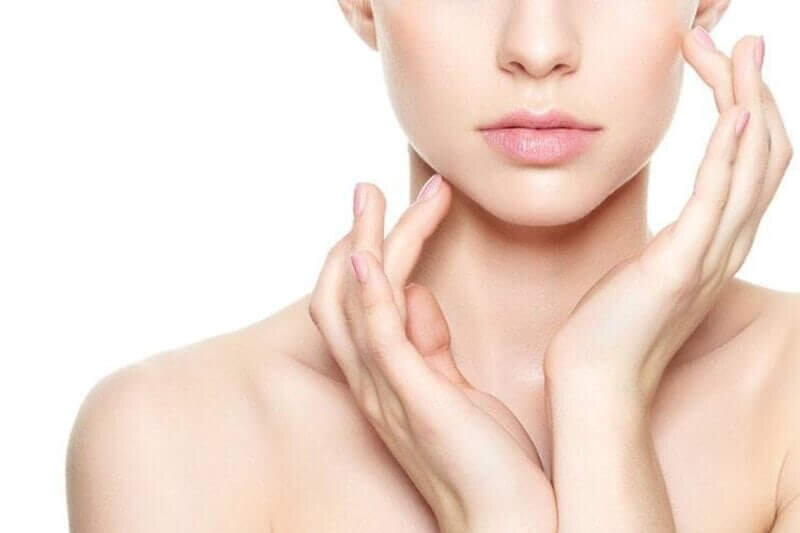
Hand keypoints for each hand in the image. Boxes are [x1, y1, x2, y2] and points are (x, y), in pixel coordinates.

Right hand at [308, 176, 555, 532]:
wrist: (511, 520)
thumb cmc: (489, 460)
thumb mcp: (456, 388)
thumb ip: (431, 344)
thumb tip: (420, 295)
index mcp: (385, 377)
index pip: (357, 303)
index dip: (366, 253)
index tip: (392, 210)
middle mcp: (373, 382)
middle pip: (342, 296)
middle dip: (354, 238)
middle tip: (370, 189)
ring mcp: (388, 392)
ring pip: (354, 306)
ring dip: (362, 246)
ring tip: (373, 197)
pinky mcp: (415, 400)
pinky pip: (379, 338)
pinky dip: (371, 293)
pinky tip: (370, 254)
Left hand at [543, 31, 792, 406]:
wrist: (593, 382)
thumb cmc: (609, 330)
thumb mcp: (645, 274)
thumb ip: (668, 245)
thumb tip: (665, 228)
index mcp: (716, 245)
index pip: (751, 164)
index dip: (748, 108)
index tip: (723, 62)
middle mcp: (725, 247)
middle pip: (765, 152)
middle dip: (754, 89)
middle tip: (739, 38)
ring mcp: (708, 258)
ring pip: (753, 166)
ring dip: (748, 101)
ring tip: (736, 49)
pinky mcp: (677, 268)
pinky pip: (717, 202)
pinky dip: (730, 154)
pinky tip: (735, 112)